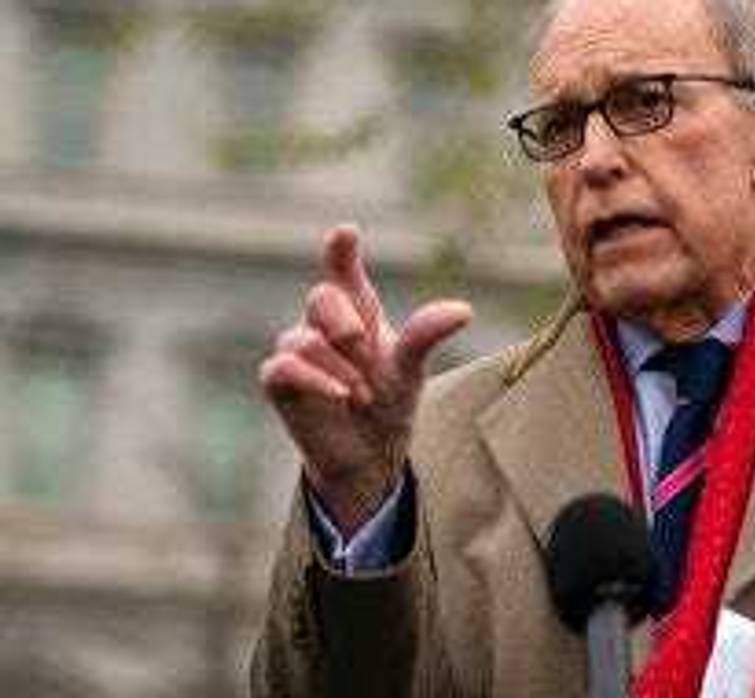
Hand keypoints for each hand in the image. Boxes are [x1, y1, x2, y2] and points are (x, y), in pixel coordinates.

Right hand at [259, 224, 471, 535]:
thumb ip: (425, 335)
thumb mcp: (410, 368)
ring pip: (305, 339)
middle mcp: (322, 323)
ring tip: (362, 395)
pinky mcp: (278, 379)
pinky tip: (342, 395)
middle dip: (348, 326)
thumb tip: (463, 310)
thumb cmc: (389, 401)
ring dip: (341, 368)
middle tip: (368, 354)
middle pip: (322, 298)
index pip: (343, 271)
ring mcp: (296, 348)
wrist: (370, 455)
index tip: (346, 232)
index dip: (341, 250)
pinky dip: (316, 379)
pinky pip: (285, 366)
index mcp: (356, 310)